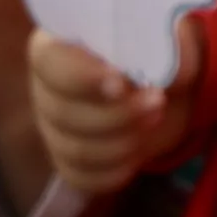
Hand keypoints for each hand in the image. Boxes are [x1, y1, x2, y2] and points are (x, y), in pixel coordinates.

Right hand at [29, 24, 198, 198]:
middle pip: (63, 112)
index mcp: (58, 43)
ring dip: (123, 142)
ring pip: (76, 150)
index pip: (50, 63)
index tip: (121, 84)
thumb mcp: (170, 38)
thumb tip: (168, 78)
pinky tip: (139, 152)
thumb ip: (169, 49)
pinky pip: (82, 177)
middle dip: (118, 114)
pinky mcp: (68, 160)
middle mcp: (45, 86)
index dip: (81, 77)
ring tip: (155, 119)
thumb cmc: (157, 49)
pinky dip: (115, 171)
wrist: (164, 86)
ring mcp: (53, 127)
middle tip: (157, 101)